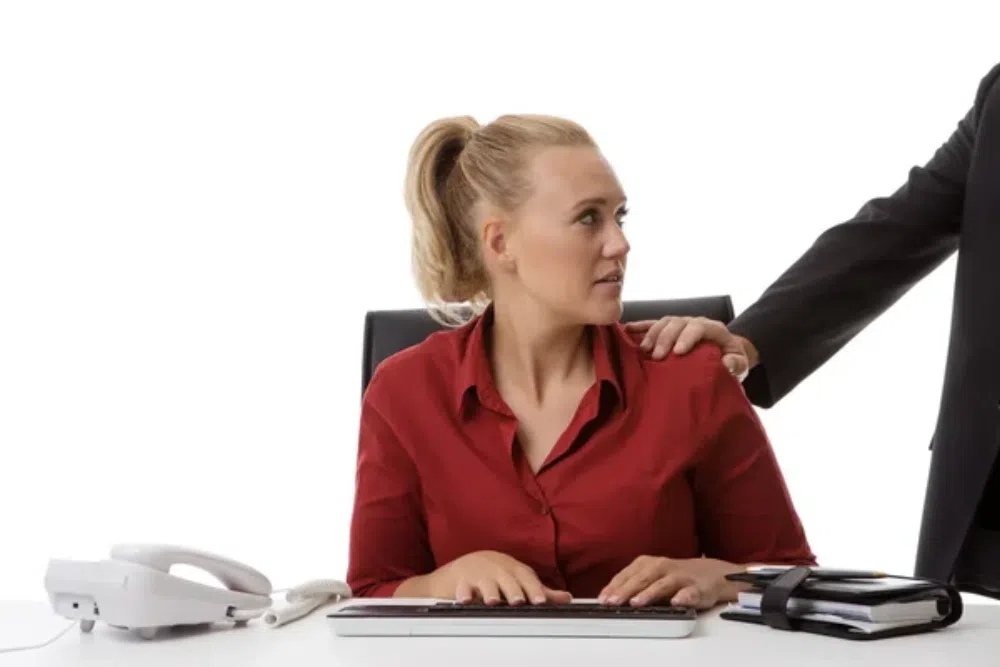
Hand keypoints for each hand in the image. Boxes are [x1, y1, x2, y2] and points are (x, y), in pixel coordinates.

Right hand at [430, 550, 571, 604]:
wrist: (465, 567)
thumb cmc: (496, 575)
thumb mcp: (518, 580)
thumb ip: (540, 591)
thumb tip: (566, 598)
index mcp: (513, 569)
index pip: (526, 578)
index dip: (534, 589)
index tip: (540, 601)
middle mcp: (498, 569)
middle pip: (507, 580)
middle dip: (513, 590)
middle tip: (518, 601)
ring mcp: (479, 573)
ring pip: (485, 583)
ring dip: (490, 591)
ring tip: (493, 601)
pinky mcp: (461, 580)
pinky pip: (461, 586)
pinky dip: (462, 592)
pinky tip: (465, 599)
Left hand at [597, 556, 743, 608]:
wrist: (710, 575)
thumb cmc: (673, 578)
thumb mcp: (650, 578)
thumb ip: (632, 587)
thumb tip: (608, 600)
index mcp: (647, 564)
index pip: (626, 575)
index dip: (613, 587)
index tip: (602, 600)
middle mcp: (661, 567)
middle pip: (641, 579)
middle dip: (625, 591)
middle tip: (612, 602)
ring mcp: (679, 577)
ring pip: (662, 584)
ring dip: (649, 594)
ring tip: (636, 603)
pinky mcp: (697, 588)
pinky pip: (690, 592)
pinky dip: (683, 597)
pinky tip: (676, 602)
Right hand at [624, 316, 757, 379]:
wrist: (726, 355)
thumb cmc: (731, 361)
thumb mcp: (740, 365)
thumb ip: (737, 364)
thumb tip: (726, 364)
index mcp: (713, 329)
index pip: (699, 326)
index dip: (687, 337)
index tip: (677, 352)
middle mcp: (695, 322)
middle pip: (678, 323)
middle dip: (665, 338)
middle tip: (657, 356)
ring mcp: (681, 325)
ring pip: (664, 322)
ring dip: (652, 334)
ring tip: (644, 350)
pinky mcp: (670, 330)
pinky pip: (654, 324)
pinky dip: (641, 326)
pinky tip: (627, 330)